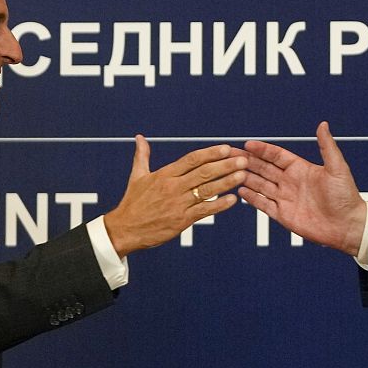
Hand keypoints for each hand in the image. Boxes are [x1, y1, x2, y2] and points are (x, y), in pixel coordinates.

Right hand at [103, 136, 245, 256]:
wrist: (124, 229)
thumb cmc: (132, 202)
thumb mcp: (137, 176)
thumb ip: (142, 156)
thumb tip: (140, 137)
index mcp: (164, 174)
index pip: (191, 160)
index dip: (210, 153)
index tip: (226, 148)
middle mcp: (173, 187)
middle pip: (203, 173)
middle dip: (225, 165)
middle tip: (242, 159)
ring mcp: (178, 204)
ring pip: (207, 190)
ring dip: (226, 182)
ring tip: (243, 175)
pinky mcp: (181, 221)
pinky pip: (204, 211)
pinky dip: (219, 205)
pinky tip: (233, 200)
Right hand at [238, 121, 366, 255]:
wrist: (348, 226)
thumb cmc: (346, 196)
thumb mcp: (337, 168)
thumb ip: (327, 147)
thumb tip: (323, 124)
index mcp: (301, 169)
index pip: (276, 156)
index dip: (262, 149)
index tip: (248, 143)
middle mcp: (290, 182)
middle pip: (264, 168)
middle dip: (247, 160)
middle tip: (230, 153)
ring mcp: (285, 198)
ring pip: (260, 184)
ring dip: (246, 177)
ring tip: (230, 170)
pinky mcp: (283, 215)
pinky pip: (263, 204)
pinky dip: (252, 198)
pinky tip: (240, 190)